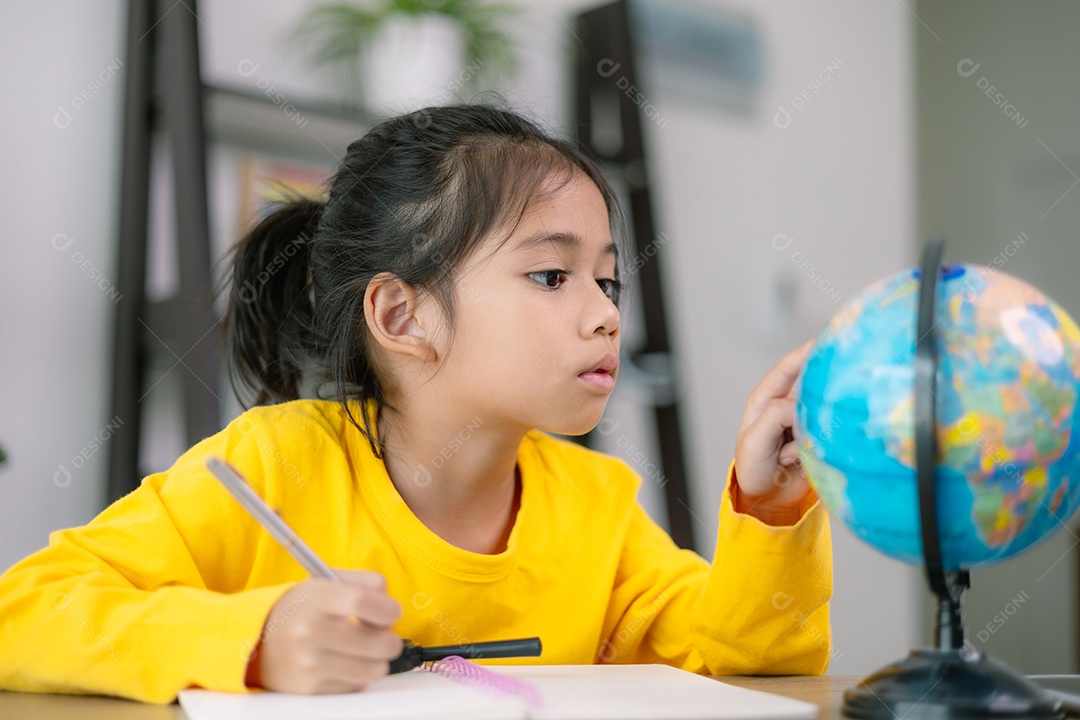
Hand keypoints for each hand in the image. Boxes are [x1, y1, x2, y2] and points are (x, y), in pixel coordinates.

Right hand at [246, 570, 403, 693]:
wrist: (258, 641)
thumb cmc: (303, 608)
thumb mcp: (326, 582)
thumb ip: (365, 583)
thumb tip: (391, 610)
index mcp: (316, 598)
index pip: (363, 602)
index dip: (388, 609)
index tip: (392, 613)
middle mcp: (310, 631)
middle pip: (379, 643)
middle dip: (390, 639)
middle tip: (381, 634)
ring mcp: (309, 664)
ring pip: (375, 669)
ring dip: (376, 660)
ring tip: (363, 649)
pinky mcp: (311, 689)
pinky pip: (357, 685)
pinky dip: (357, 675)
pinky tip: (342, 662)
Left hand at [733, 341, 814, 525]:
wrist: (768, 501)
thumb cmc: (754, 467)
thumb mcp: (755, 440)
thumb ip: (775, 416)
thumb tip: (800, 406)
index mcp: (766, 399)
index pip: (787, 369)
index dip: (805, 354)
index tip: (824, 342)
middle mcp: (786, 406)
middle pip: (810, 390)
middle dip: (813, 403)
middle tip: (802, 426)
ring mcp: (804, 423)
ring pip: (820, 415)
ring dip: (807, 436)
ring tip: (787, 456)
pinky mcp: (817, 439)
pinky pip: (826, 436)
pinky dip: (814, 449)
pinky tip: (799, 462)